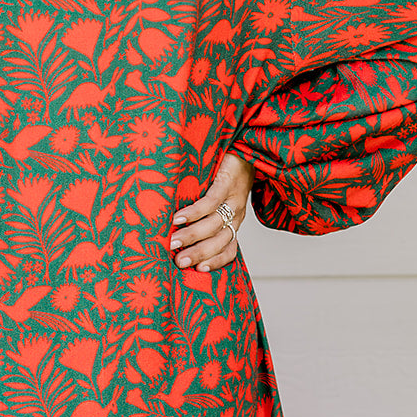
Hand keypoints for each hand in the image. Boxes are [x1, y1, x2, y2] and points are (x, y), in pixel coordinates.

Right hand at [169, 152, 253, 272]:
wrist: (244, 146)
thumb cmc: (224, 174)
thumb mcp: (219, 199)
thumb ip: (205, 216)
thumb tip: (174, 232)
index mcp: (234, 221)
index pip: (230, 249)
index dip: (216, 261)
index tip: (197, 270)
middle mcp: (236, 213)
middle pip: (220, 241)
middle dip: (198, 253)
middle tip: (178, 261)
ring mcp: (233, 198)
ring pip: (214, 224)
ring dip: (192, 236)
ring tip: (172, 242)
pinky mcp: (227, 182)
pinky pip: (211, 202)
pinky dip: (193, 213)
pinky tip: (178, 218)